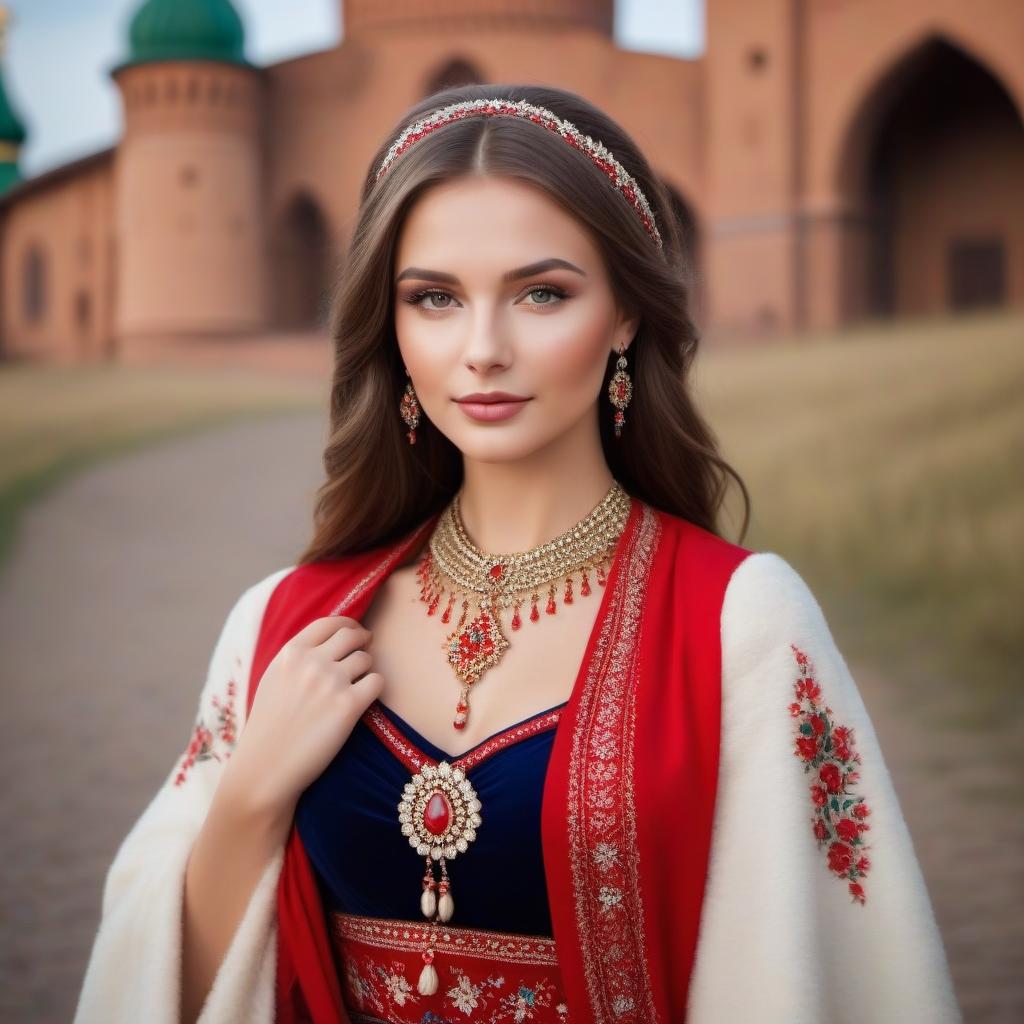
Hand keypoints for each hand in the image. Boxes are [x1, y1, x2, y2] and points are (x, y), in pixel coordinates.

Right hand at [224, 615, 381, 816]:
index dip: (347, 625)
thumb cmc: (269, 727)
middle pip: (352, 635)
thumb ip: (298, 658)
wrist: (265, 768)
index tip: (355, 633)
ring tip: (357, 684)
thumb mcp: (274, 679)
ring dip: (366, 669)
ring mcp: (332, 682)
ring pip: (366, 658)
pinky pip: (377, 682)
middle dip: (363, 641)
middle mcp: (312, 662)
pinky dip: (374, 688)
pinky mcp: (349, 705)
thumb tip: (330, 640)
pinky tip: (364, 700)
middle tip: (366, 650)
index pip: (329, 623)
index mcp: (290, 653)